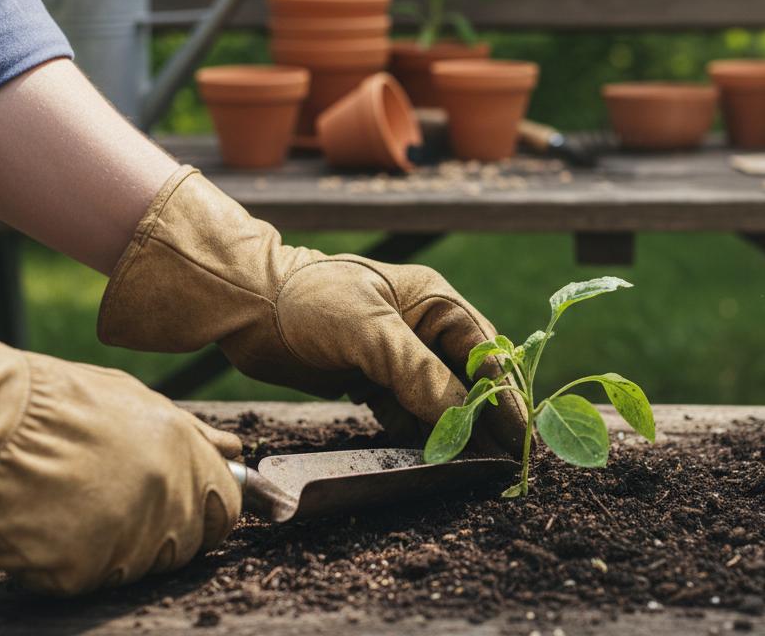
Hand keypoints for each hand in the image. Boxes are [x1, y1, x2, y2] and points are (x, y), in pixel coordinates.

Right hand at [0, 268, 240, 595]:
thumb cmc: (52, 403)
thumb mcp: (134, 399)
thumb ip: (193, 433)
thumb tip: (236, 452)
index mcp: (186, 456)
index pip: (227, 509)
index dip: (205, 512)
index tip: (180, 508)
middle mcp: (167, 499)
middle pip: (184, 545)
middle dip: (157, 533)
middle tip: (107, 505)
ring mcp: (127, 539)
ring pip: (136, 567)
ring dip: (109, 548)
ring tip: (67, 504)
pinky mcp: (81, 571)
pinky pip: (87, 579)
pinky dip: (64, 563)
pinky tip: (42, 523)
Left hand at [98, 168, 527, 454]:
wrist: (247, 304)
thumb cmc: (309, 299)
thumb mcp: (368, 330)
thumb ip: (416, 372)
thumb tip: (458, 418)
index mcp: (436, 303)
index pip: (486, 354)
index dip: (504, 395)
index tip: (517, 435)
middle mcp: (425, 329)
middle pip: (469, 380)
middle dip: (485, 418)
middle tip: (502, 460)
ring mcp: (399, 356)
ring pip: (440, 400)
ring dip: (452, 430)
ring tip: (469, 466)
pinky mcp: (374, 380)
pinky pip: (408, 412)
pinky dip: (418, 434)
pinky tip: (424, 456)